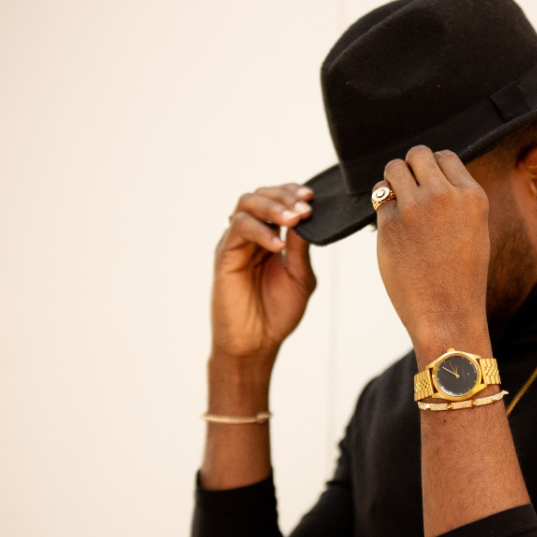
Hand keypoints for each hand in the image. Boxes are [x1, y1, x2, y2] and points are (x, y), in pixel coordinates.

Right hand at [211, 183, 316, 364]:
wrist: (256, 343)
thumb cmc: (277, 313)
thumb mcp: (300, 278)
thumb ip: (301, 249)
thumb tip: (305, 219)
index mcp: (269, 238)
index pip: (276, 201)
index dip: (291, 193)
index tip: (311, 197)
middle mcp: (250, 236)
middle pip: (259, 196)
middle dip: (284, 196)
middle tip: (305, 207)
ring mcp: (236, 244)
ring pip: (246, 205)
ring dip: (272, 207)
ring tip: (295, 219)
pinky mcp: (224, 256)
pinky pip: (238, 230)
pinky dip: (260, 231)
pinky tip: (278, 245)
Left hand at [375, 146, 490, 363]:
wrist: (447, 314)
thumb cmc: (461, 278)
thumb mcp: (474, 230)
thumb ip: (456, 199)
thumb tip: (428, 175)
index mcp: (472, 196)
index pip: (445, 157)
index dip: (434, 168)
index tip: (430, 186)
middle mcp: (444, 196)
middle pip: (418, 154)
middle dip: (412, 168)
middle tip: (411, 191)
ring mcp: (415, 208)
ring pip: (394, 168)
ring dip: (393, 180)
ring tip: (399, 203)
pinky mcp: (389, 224)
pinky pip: (379, 197)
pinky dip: (383, 206)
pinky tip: (392, 226)